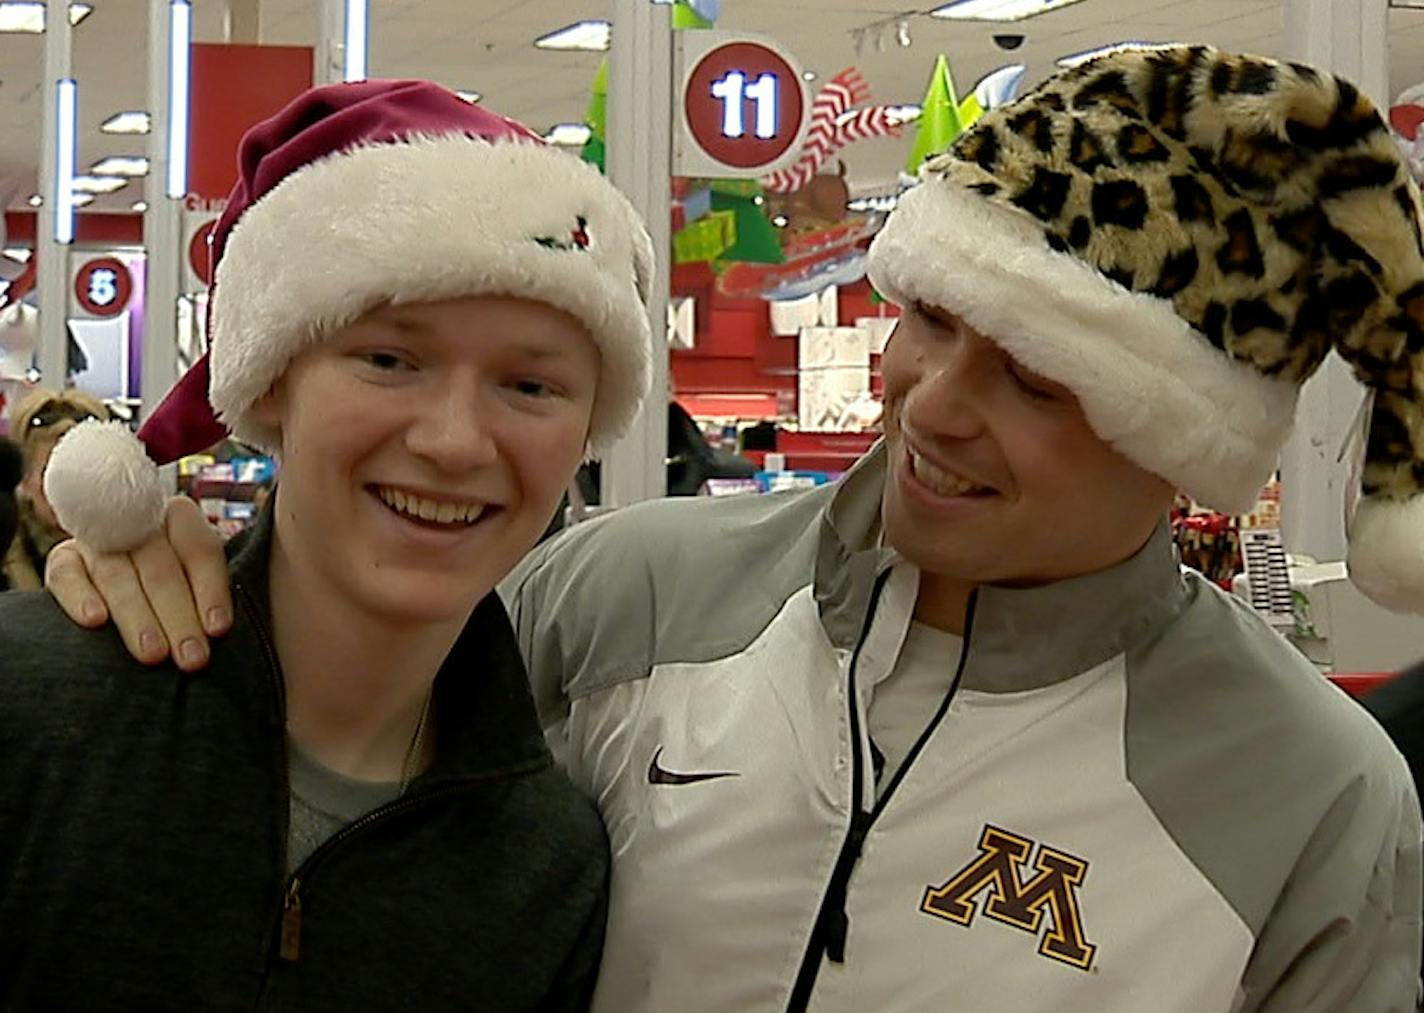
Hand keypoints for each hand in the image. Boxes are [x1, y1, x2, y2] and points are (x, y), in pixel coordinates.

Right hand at [45, 495, 231, 671]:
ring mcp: (97, 540)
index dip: (211, 591)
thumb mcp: (198, 580)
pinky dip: (81, 597)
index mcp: (180, 518)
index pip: (200, 549)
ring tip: (154, 654)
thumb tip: (220, 629)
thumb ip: (212, 592)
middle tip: (192, 657)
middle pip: (161, 569)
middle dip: (179, 617)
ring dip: (137, 617)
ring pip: (118, 576)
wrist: (120, 581)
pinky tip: (96, 621)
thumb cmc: (176, 586)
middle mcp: (137, 523)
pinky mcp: (63, 559)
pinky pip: (68, 576)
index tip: (218, 629)